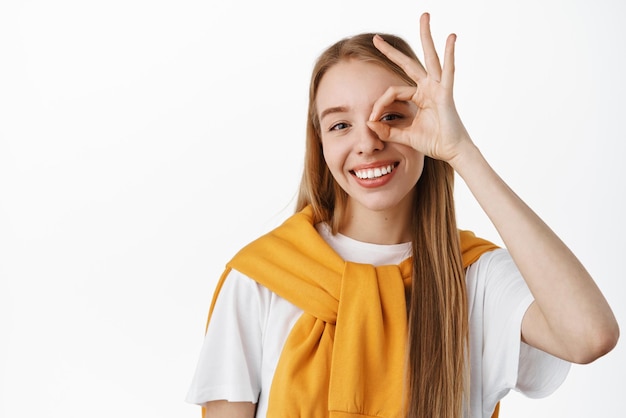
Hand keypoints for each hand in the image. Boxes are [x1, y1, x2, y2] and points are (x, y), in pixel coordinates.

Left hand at [368, 13, 472, 163]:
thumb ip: (387, 130)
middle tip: (376, 38)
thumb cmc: (433, 142)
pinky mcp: (446, 93)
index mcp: (418, 96)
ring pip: (429, 57)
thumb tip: (368, 125)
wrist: (451, 151)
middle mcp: (427, 88)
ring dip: (426, 36)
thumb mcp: (404, 136)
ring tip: (424, 16)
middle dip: (390, 51)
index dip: (379, 104)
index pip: (392, 92)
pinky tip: (451, 38)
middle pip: (407, 63)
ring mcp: (437, 87)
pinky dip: (450, 54)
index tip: (371, 120)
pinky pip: (448, 70)